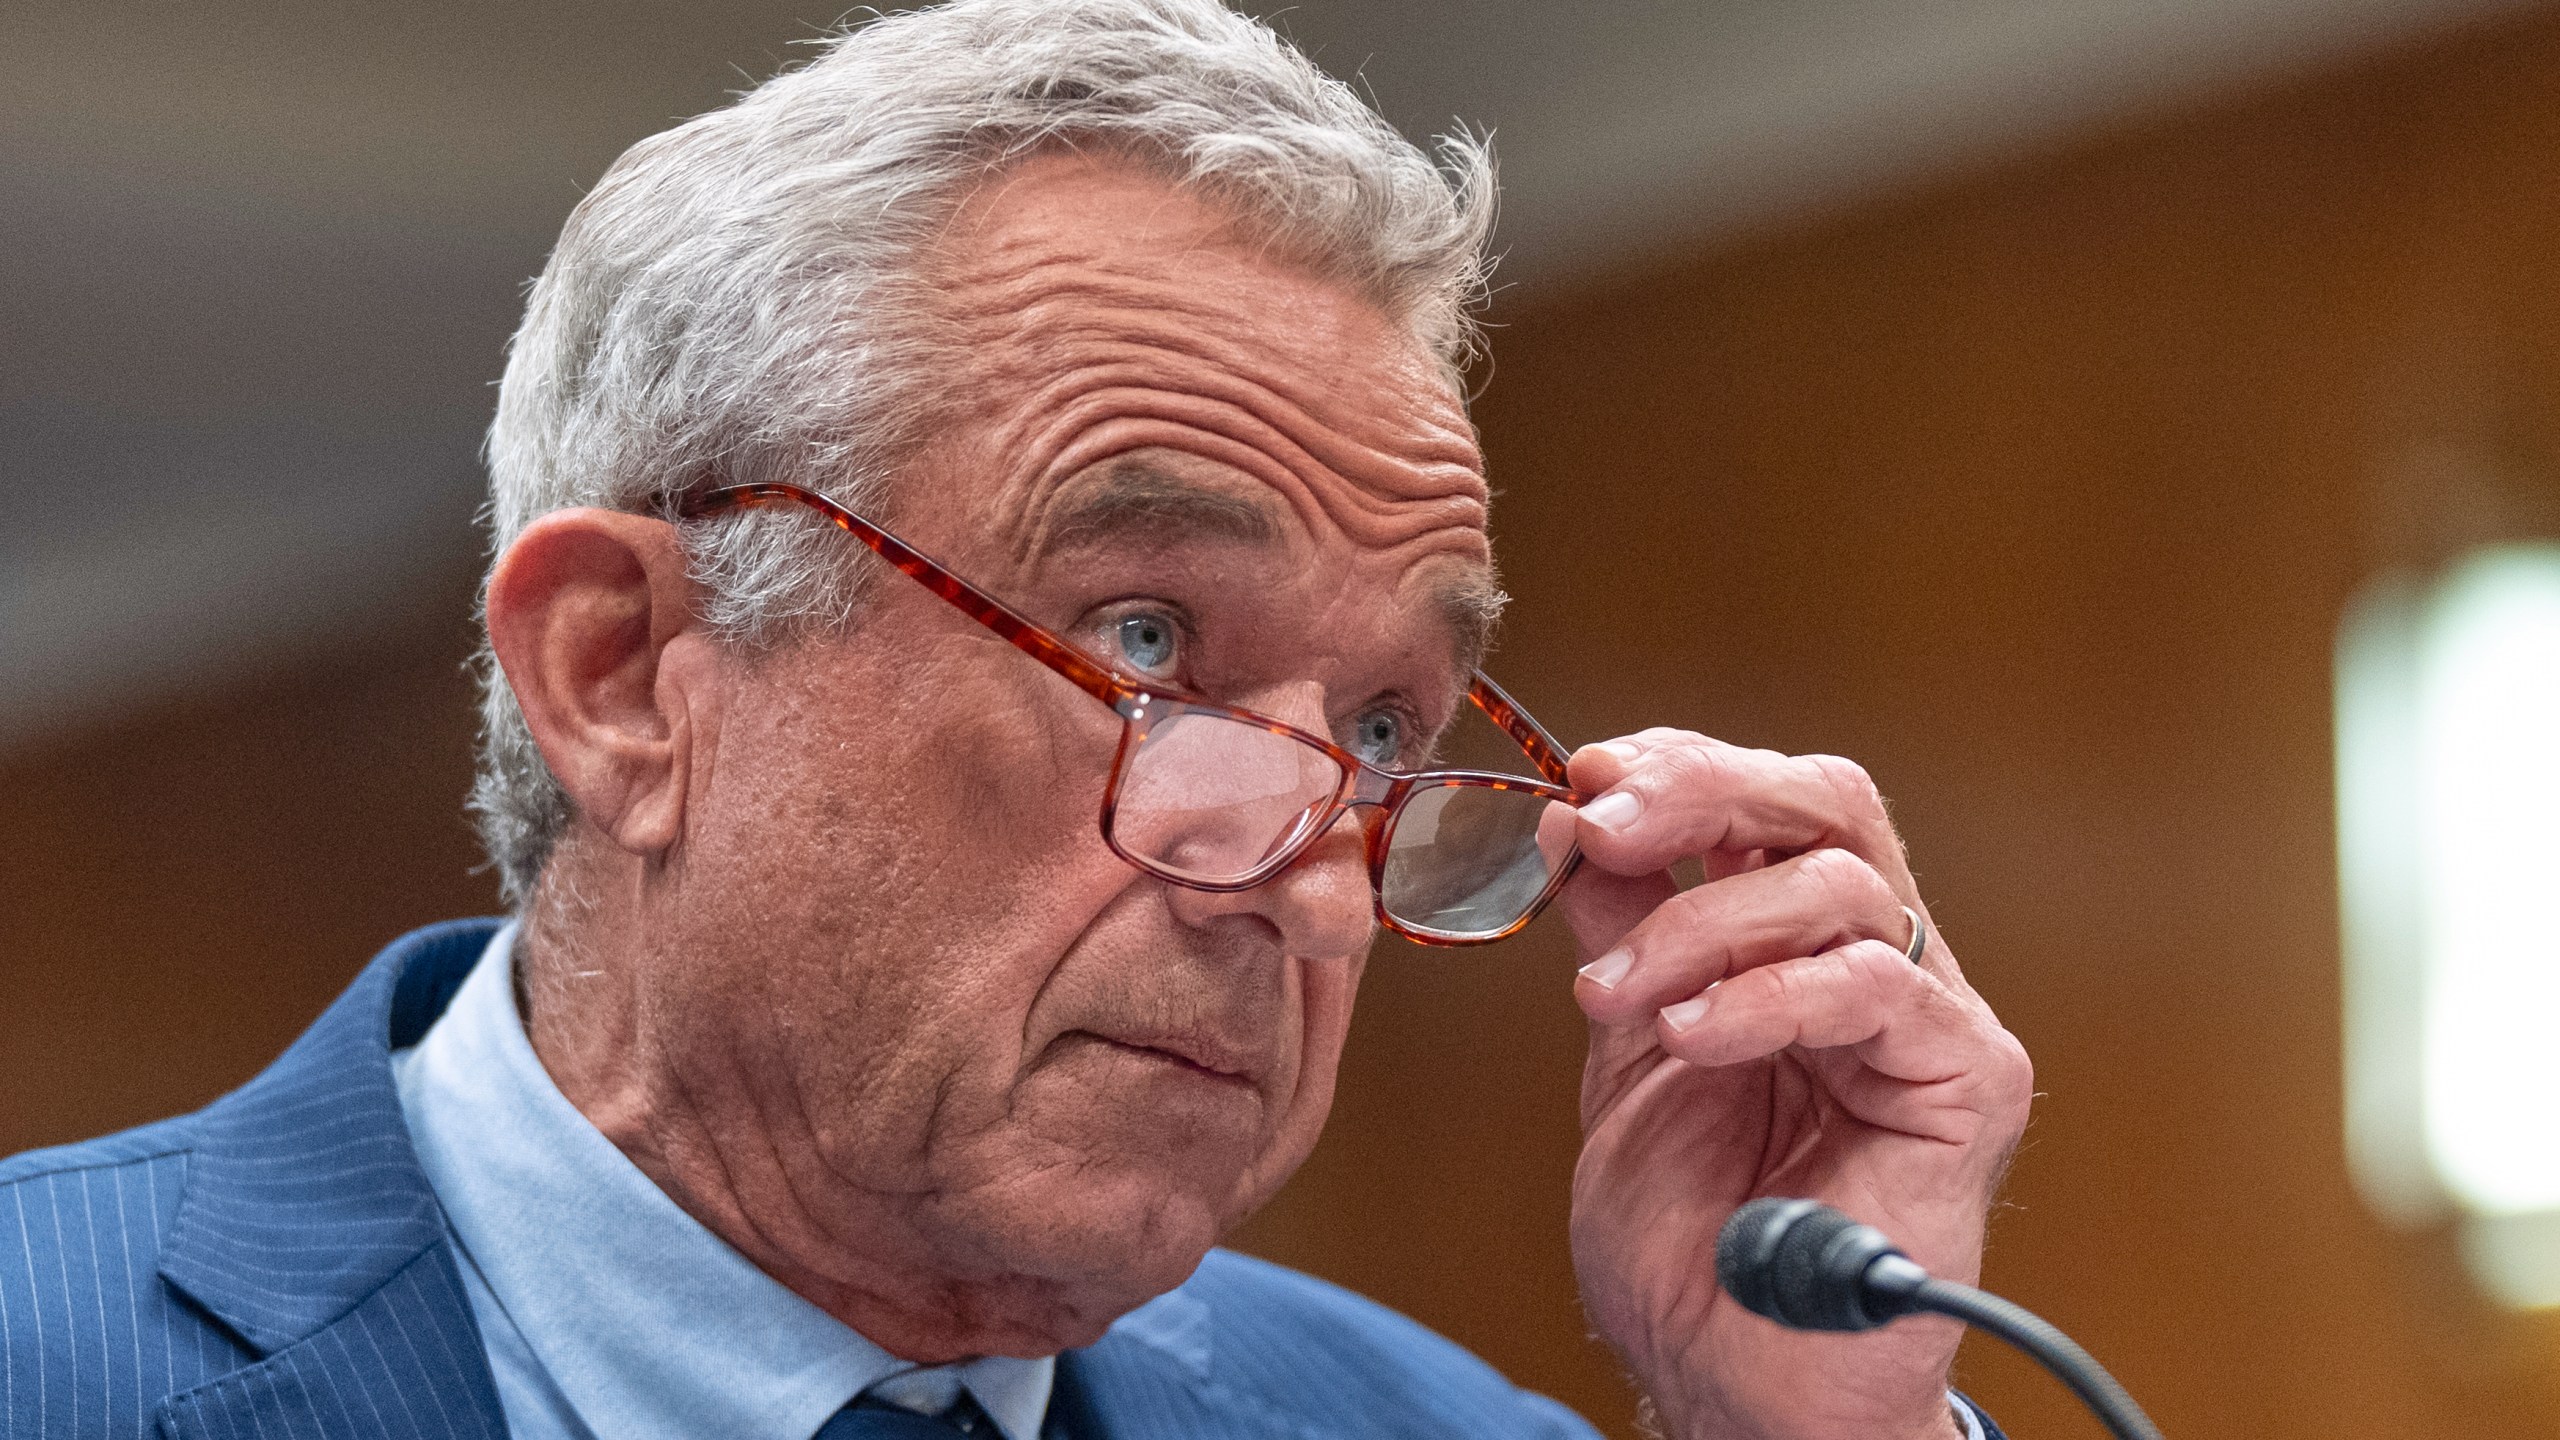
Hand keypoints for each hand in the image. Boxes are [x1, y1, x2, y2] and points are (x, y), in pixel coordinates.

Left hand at [1556, 731, 2032, 1439]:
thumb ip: (1618, 931)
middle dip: (1701, 794)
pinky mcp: (1968, 1081)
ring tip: (1622, 997)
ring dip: (1702, 925)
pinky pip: (1876, 988)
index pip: (1767, 801)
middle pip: (1825, 806)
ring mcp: (1930, 1016)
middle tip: (1605, 823)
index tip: (1583, 771)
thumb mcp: (1626, 1049)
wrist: (1732, 1377)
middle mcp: (1879, 961)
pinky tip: (1694, 1037)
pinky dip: (1770, 996)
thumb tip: (1572, 814)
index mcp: (1800, 942)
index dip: (1681, 766)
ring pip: (1840, 887)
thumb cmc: (1691, 1236)